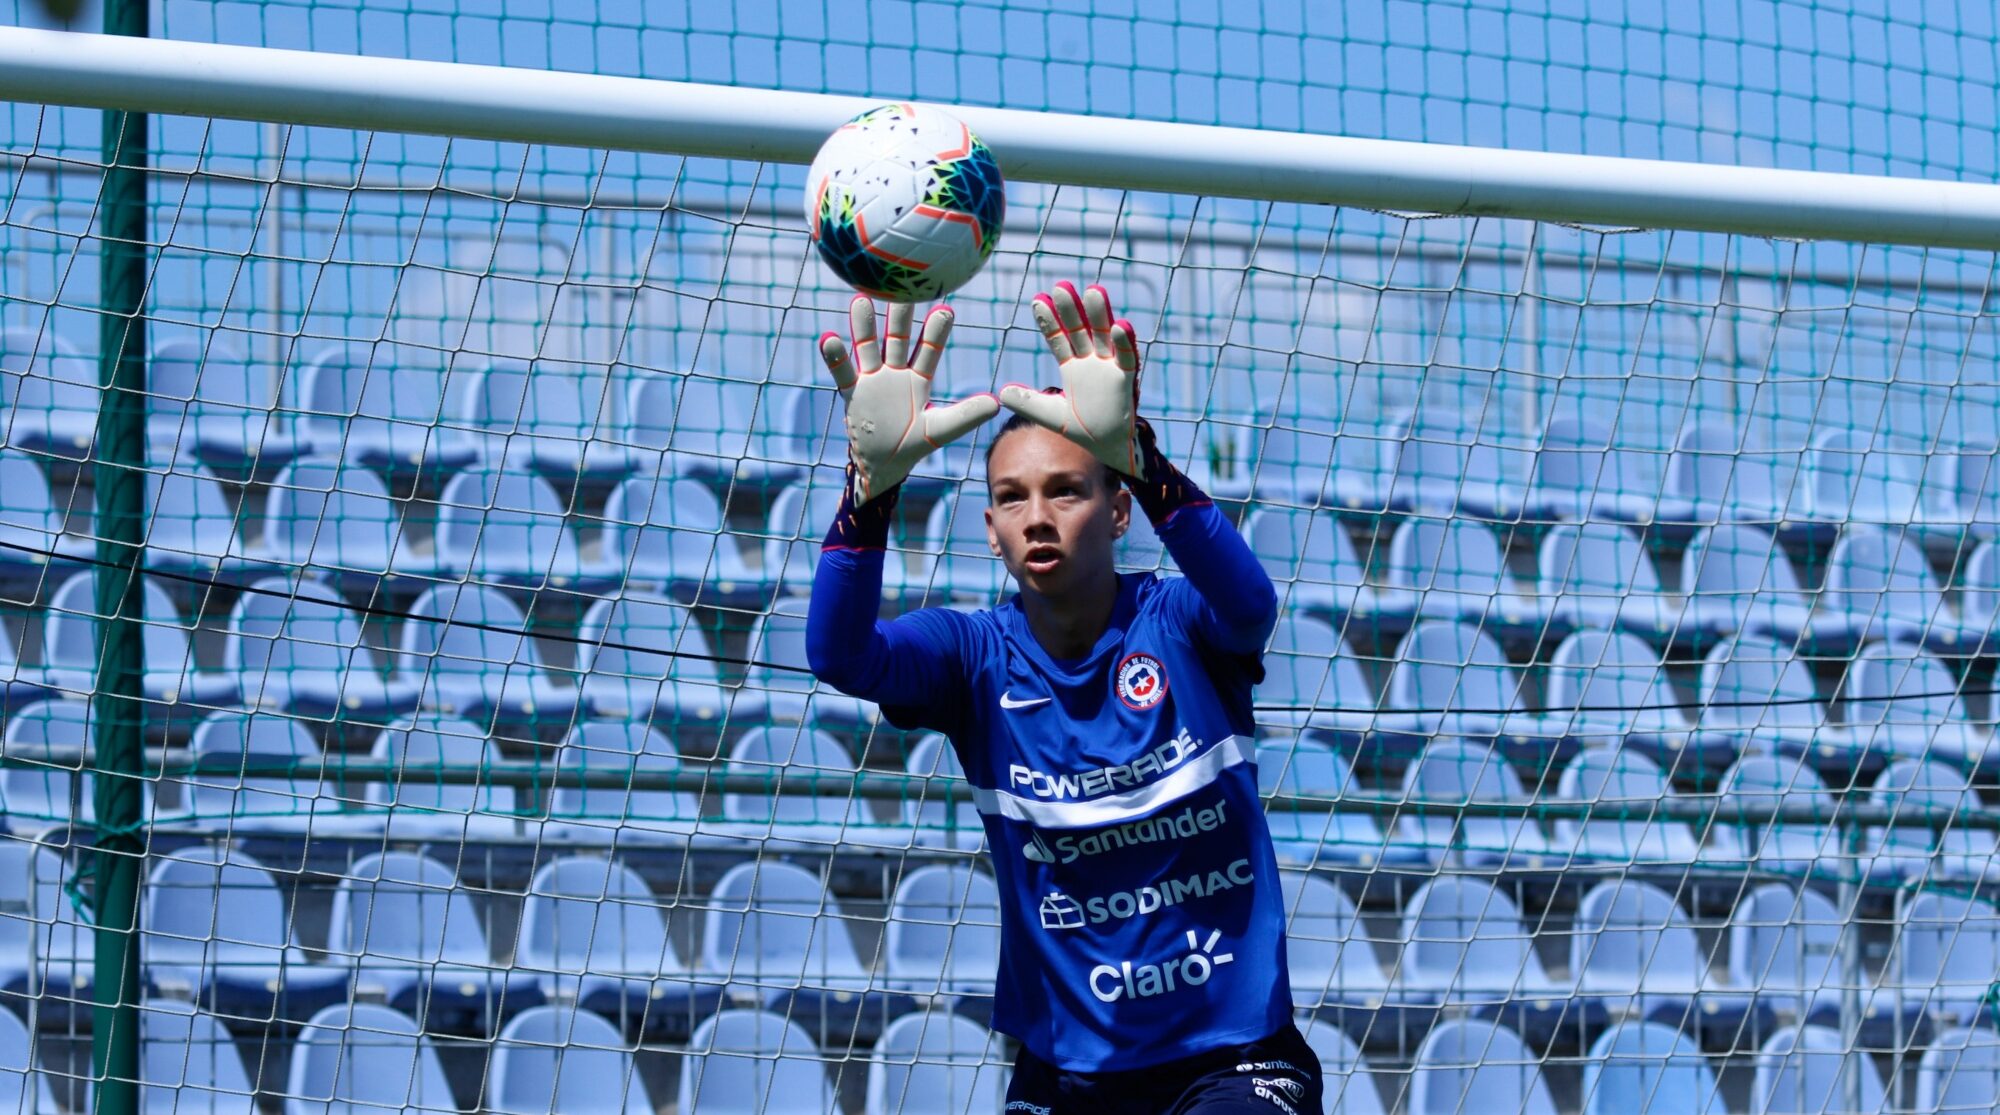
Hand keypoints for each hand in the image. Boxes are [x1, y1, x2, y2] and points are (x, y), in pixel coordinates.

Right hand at [821, 295, 998, 503]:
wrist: (883, 465)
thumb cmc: (914, 445)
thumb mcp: (939, 430)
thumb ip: (965, 416)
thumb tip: (997, 404)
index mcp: (919, 379)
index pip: (929, 350)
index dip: (936, 332)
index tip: (945, 308)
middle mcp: (896, 373)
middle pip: (898, 339)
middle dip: (900, 317)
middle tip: (902, 287)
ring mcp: (872, 379)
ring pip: (868, 347)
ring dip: (864, 326)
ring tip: (861, 299)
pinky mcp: (852, 392)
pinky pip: (842, 372)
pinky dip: (835, 357)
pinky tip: (828, 337)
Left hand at [998, 281, 1143, 476]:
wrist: (1106, 449)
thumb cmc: (1082, 429)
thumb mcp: (1049, 415)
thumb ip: (1028, 402)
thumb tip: (1002, 392)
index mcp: (1073, 367)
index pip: (1059, 338)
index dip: (1050, 320)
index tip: (1039, 300)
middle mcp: (1091, 362)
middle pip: (1080, 330)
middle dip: (1072, 309)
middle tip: (1061, 286)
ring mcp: (1109, 369)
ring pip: (1104, 336)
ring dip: (1100, 314)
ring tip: (1093, 290)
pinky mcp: (1126, 381)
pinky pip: (1127, 358)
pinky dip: (1124, 343)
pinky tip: (1119, 325)